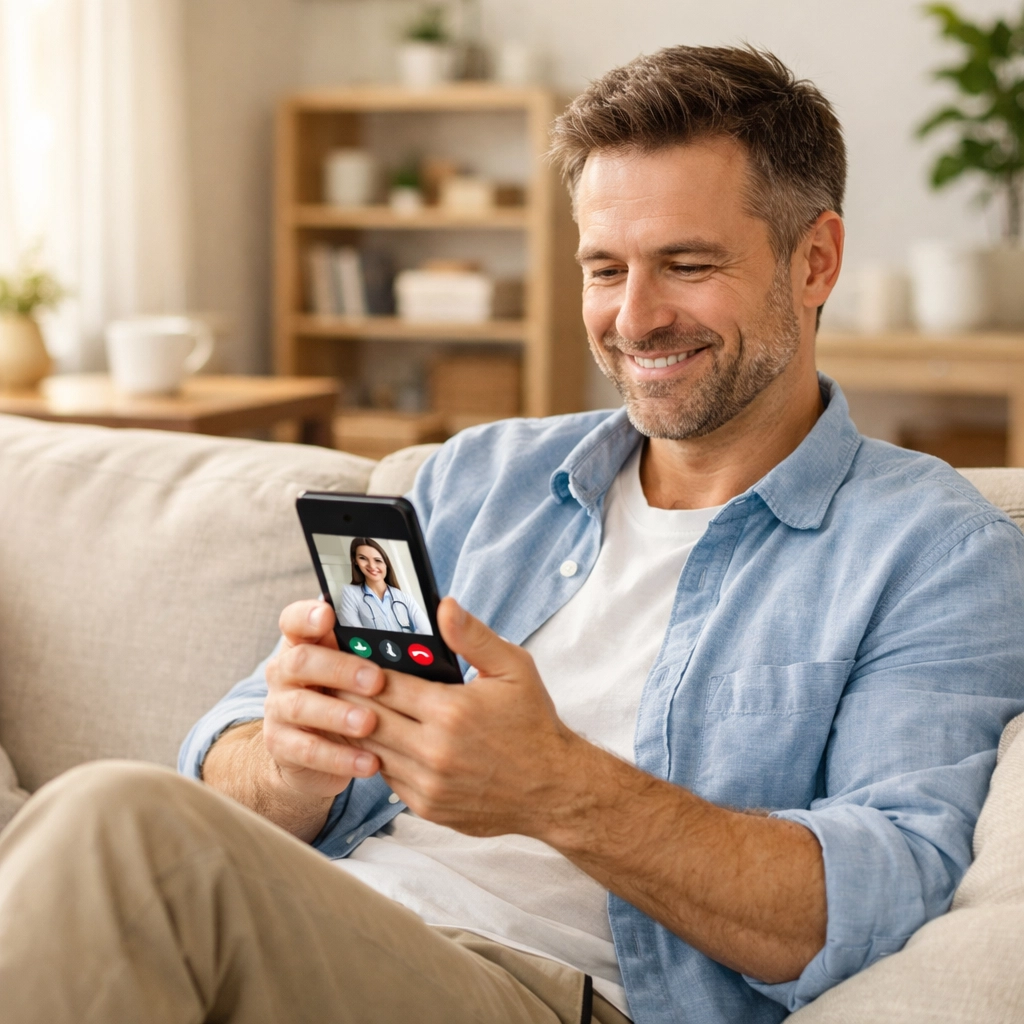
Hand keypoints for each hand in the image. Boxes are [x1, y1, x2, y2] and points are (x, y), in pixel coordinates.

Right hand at [263, 599, 385, 797]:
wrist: (319, 752)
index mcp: (307, 642)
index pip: (294, 619)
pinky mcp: (281, 744)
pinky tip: (370, 761)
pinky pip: (307, 749)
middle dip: (340, 668)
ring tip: (371, 723)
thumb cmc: (355, 697)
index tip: (328, 615)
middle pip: (301, 660)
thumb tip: (444, 615)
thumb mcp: (367, 667)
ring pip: (300, 705)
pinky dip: (339, 756)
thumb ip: (390, 645)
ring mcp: (279, 707)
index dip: (307, 615)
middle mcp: (286, 670)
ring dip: (338, 714)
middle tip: (376, 681)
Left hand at [355, 597, 586, 837]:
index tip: (346, 657)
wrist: (553, 789)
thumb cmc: (533, 725)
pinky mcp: (427, 806)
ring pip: (371, 750)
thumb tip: (445, 606)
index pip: (383, 685)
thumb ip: (473, 637)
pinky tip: (378, 739)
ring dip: (357, 729)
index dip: (360, 669)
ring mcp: (428, 783)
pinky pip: (387, 777)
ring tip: (346, 707)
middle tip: (333, 680)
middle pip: (368, 718)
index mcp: (450, 711)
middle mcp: (434, 750)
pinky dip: (379, 756)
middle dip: (348, 697)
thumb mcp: (513, 668)